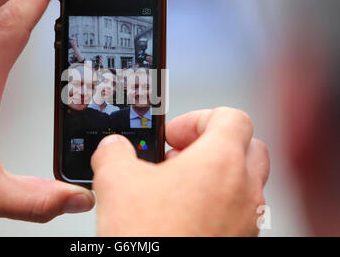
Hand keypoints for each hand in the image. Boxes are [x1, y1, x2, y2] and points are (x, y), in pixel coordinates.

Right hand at [91, 107, 269, 235]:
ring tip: (177, 188)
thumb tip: (112, 148)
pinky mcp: (239, 242)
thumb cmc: (152, 238)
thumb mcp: (115, 182)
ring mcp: (247, 220)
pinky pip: (237, 212)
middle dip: (211, 145)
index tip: (173, 135)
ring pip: (245, 181)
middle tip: (178, 157)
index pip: (230, 117)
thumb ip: (113, 152)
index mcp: (221, 162)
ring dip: (214, 176)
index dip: (198, 118)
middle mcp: (244, 190)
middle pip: (246, 146)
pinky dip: (216, 205)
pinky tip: (182, 217)